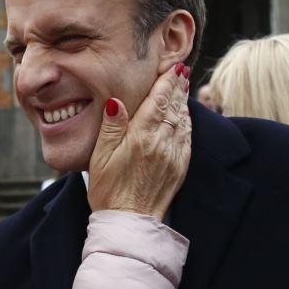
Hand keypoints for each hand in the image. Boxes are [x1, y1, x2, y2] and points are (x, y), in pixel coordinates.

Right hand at [87, 64, 191, 216]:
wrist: (129, 222)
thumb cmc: (109, 190)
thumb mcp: (101, 156)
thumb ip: (111, 126)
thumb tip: (116, 100)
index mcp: (141, 136)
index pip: (158, 100)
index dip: (165, 81)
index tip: (171, 67)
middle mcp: (162, 143)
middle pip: (173, 106)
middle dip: (177, 86)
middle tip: (180, 69)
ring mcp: (173, 155)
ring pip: (182, 120)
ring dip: (183, 101)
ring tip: (183, 87)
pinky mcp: (179, 167)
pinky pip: (187, 137)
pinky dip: (187, 122)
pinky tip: (184, 116)